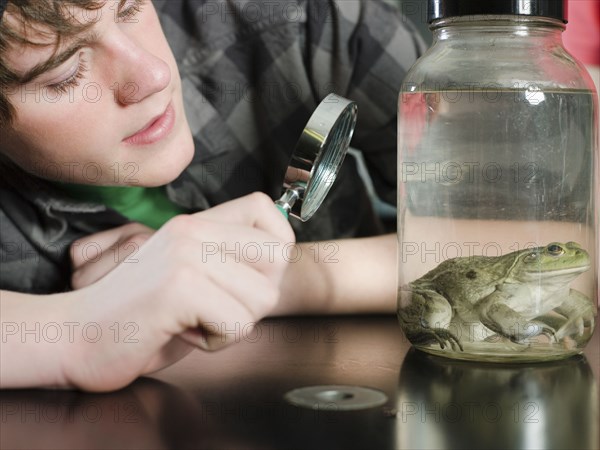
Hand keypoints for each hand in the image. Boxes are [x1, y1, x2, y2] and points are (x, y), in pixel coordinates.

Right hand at [61, 193, 293, 390]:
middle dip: (256, 296)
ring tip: (192, 320)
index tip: (252, 276)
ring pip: (263, 297)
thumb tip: (276, 259)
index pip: (266, 209)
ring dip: (232, 323)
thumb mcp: (186, 276)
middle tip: (216, 307)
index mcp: (194, 224)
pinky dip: (215, 341)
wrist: (74, 335)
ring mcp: (186, 255)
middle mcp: (192, 230)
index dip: (276, 245)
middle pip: (277, 258)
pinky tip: (181, 332)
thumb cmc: (137, 316)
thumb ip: (226, 261)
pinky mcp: (180, 286)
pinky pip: (238, 324)